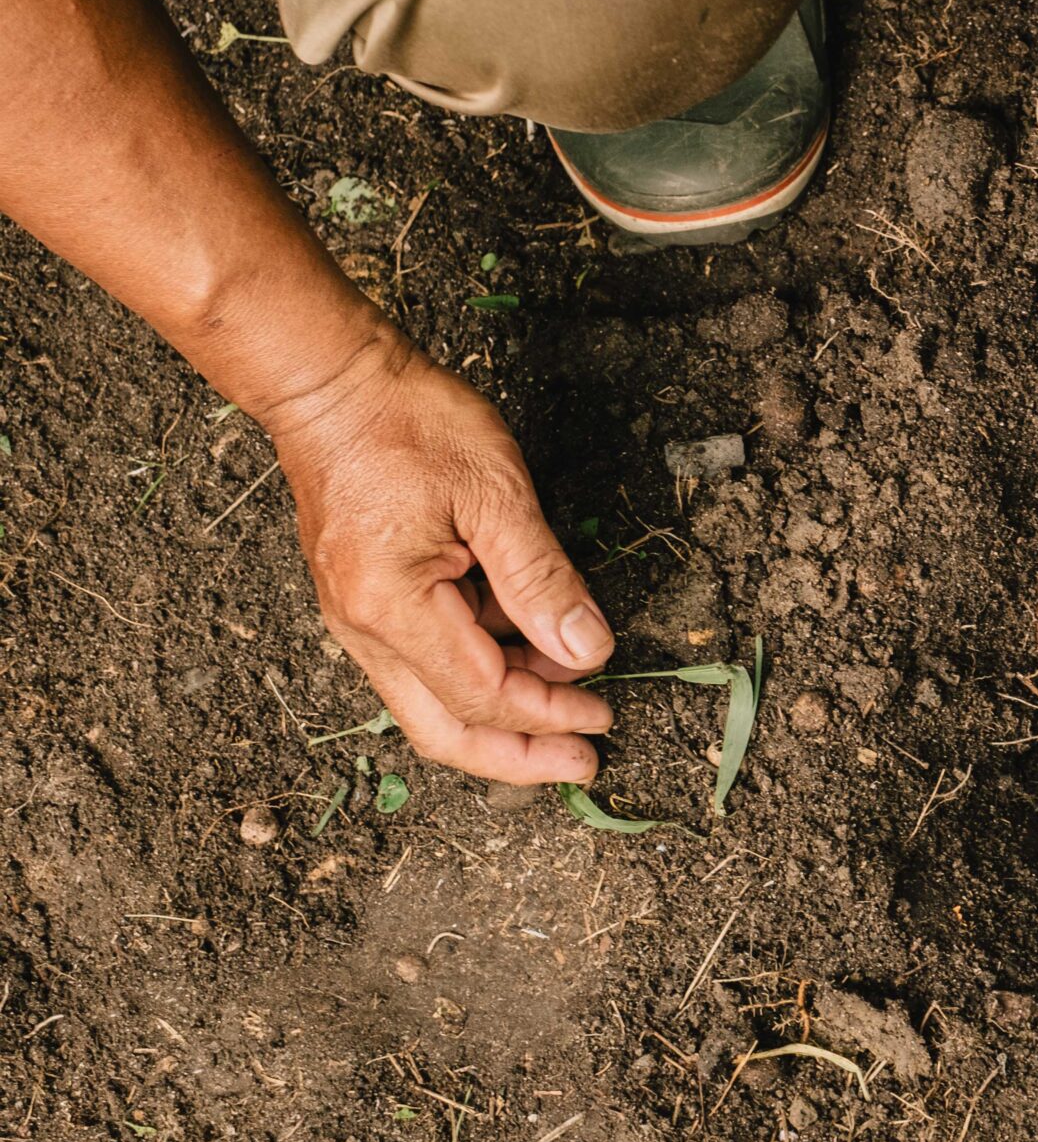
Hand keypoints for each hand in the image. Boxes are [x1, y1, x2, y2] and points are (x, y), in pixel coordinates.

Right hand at [266, 334, 615, 781]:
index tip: (603, 719)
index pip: (482, 696)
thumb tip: (588, 652)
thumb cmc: (407, 421)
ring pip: (433, 699)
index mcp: (391, 608)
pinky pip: (426, 658)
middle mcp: (363, 627)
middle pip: (444, 728)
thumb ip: (543, 581)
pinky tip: (532, 650)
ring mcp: (358, 616)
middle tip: (585, 762)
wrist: (329, 380)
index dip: (549, 715)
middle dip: (519, 754)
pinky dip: (482, 667)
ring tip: (574, 696)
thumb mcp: (497, 494)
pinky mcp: (367, 597)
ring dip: (505, 711)